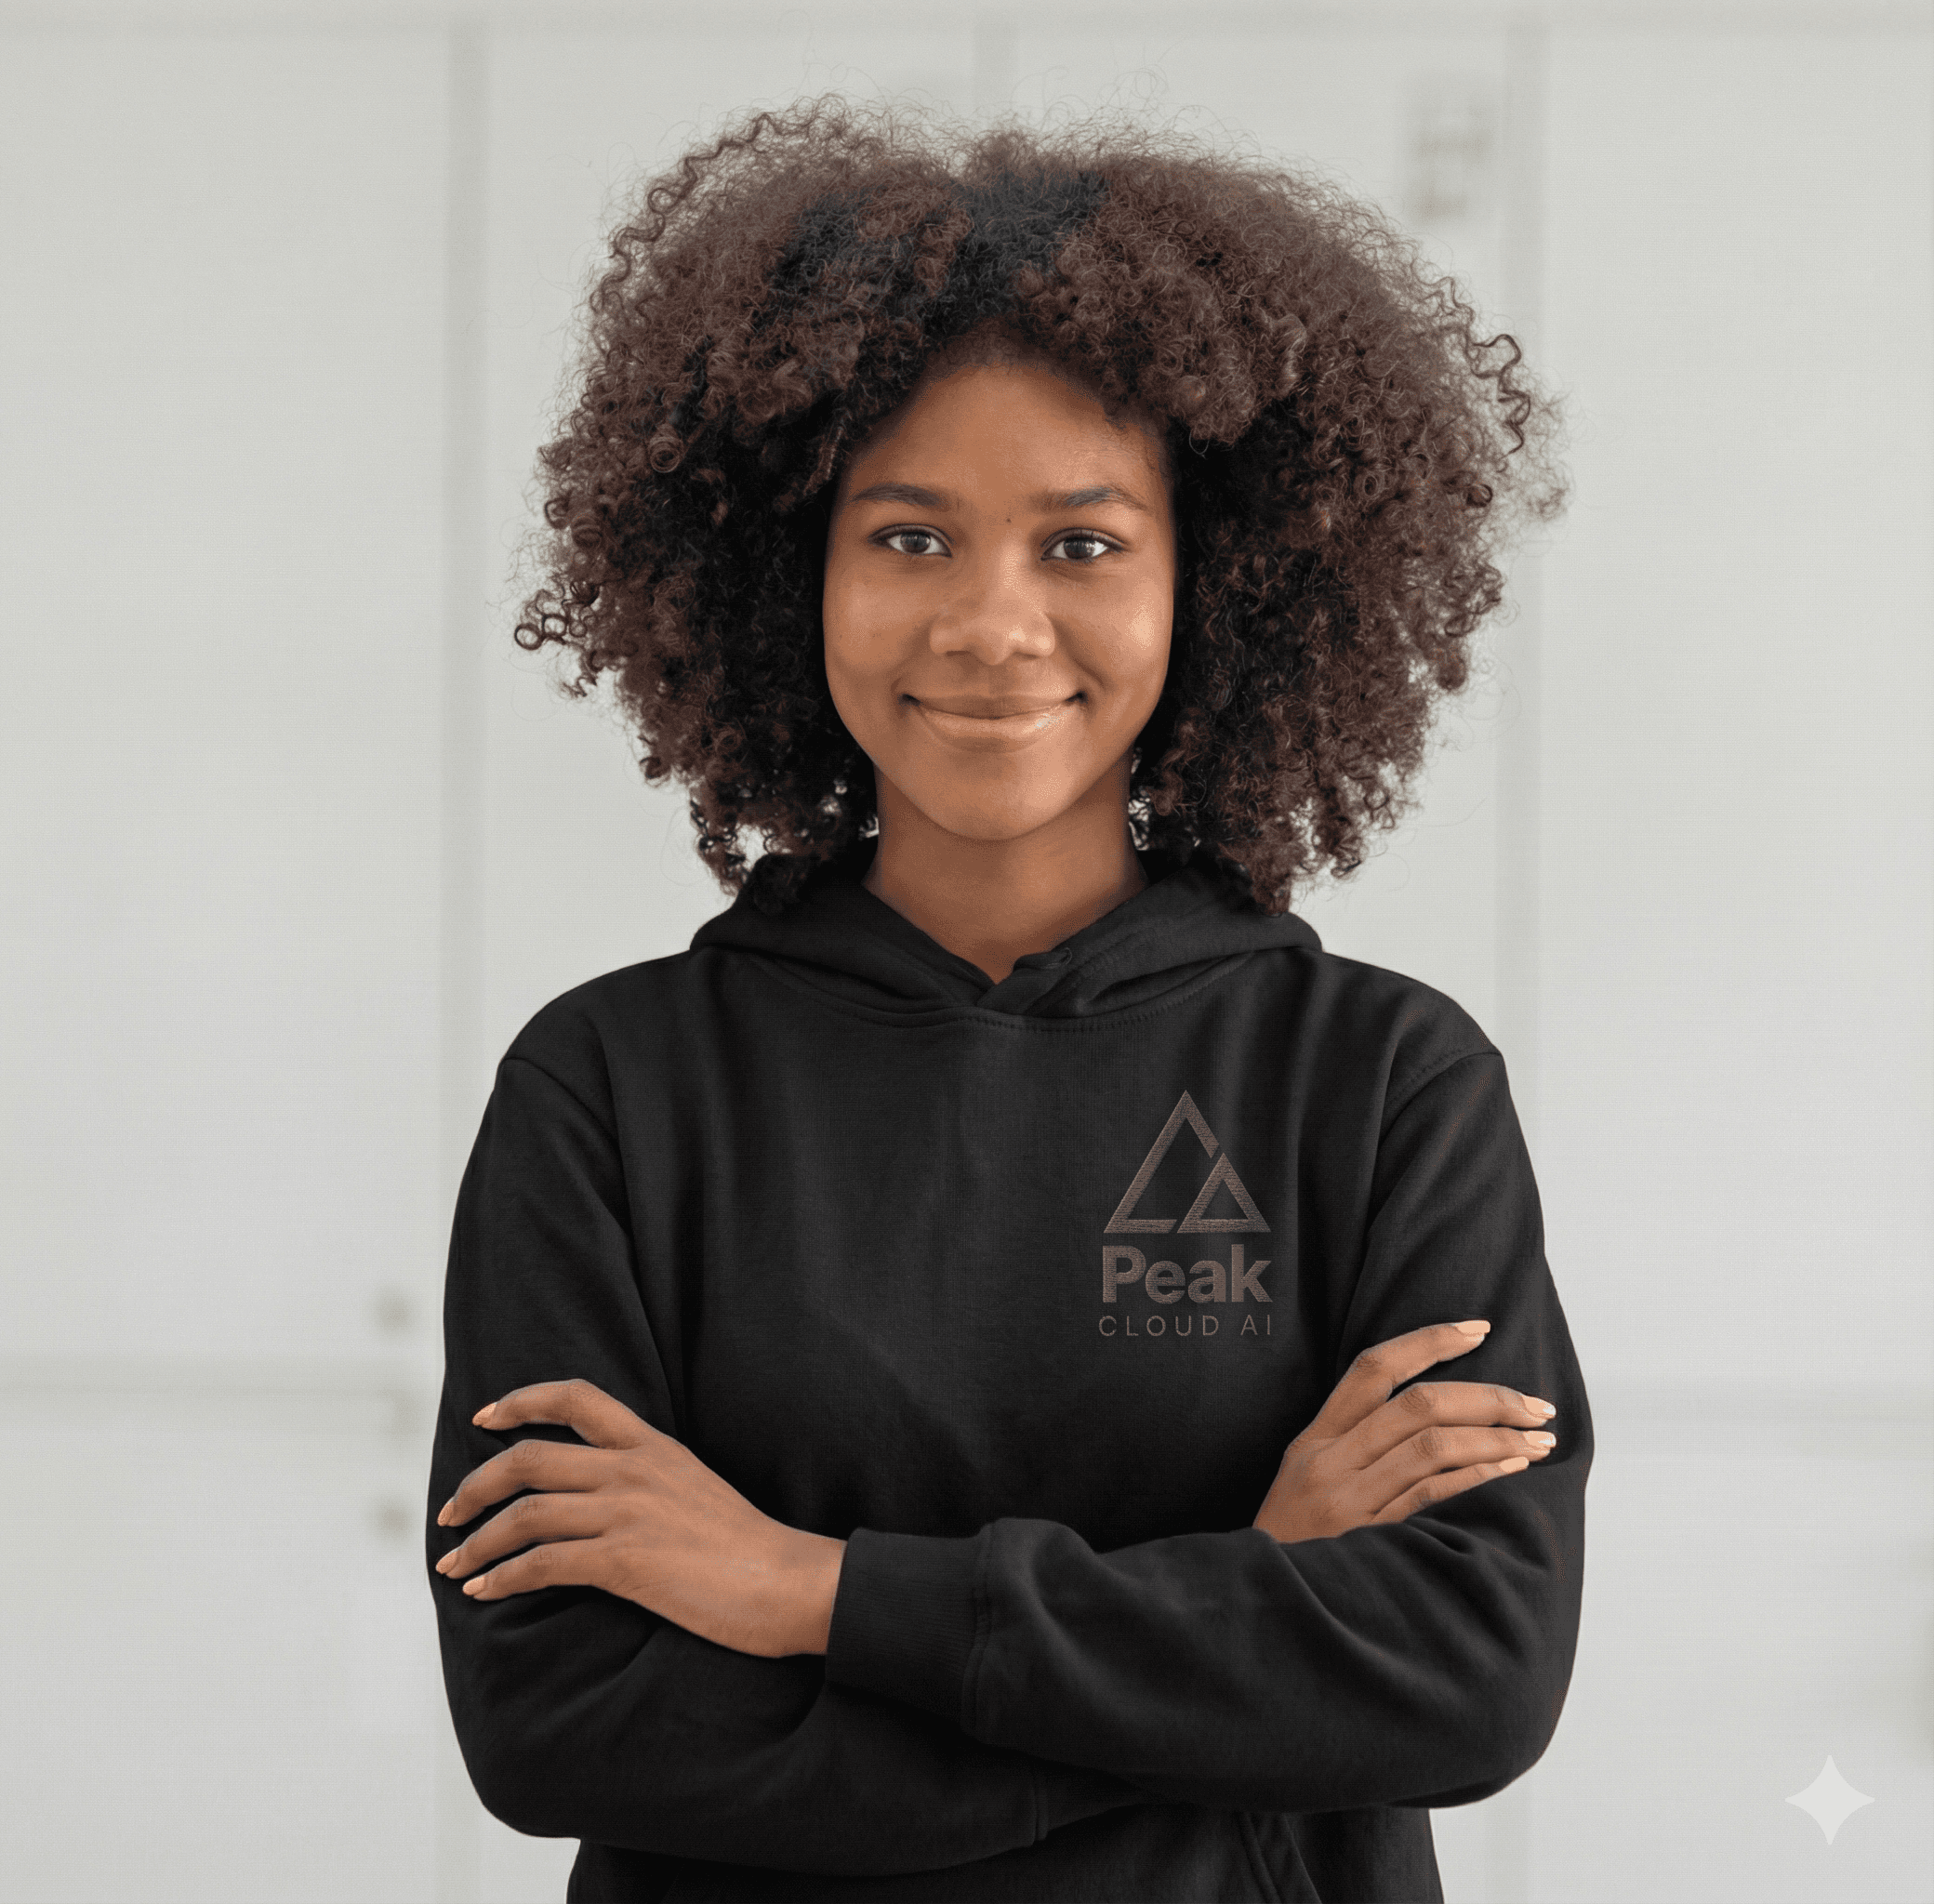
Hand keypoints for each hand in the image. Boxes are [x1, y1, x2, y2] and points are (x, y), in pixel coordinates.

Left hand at [434, 1379, 845, 1657]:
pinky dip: (504, 1576)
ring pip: (526, 1514)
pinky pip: (543, 1563)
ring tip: (454, 1563)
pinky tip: (485, 1591)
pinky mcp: (625, 1561)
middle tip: (450, 1511)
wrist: (787, 1580)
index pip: (577, 1398)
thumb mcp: (695, 1488)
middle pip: (530, 1458)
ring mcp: (628, 1513)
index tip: (486, 1417)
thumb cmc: (747, 1546)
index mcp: (653, 1445)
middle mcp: (634, 1469)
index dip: (522, 1401)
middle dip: (477, 1484)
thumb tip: (602, 1498)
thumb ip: (649, 1481)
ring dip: (478, 1541)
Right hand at [1253, 1320, 1556, 1542]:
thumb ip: (1352, 1440)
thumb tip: (1429, 1407)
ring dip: (1496, 1439)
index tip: (1479, 1330)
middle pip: (1418, 1405)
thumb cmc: (1293, 1539)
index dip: (1429, 1341)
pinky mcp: (1371, 1541)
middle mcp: (1332, 1462)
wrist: (1264, 1602)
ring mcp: (1350, 1502)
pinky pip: (1431, 1497)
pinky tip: (1512, 1469)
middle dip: (1488, 1398)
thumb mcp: (1304, 1475)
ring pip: (1432, 1447)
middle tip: (1537, 1405)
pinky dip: (1477, 1477)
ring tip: (1539, 1438)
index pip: (1373, 1369)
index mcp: (1316, 1438)